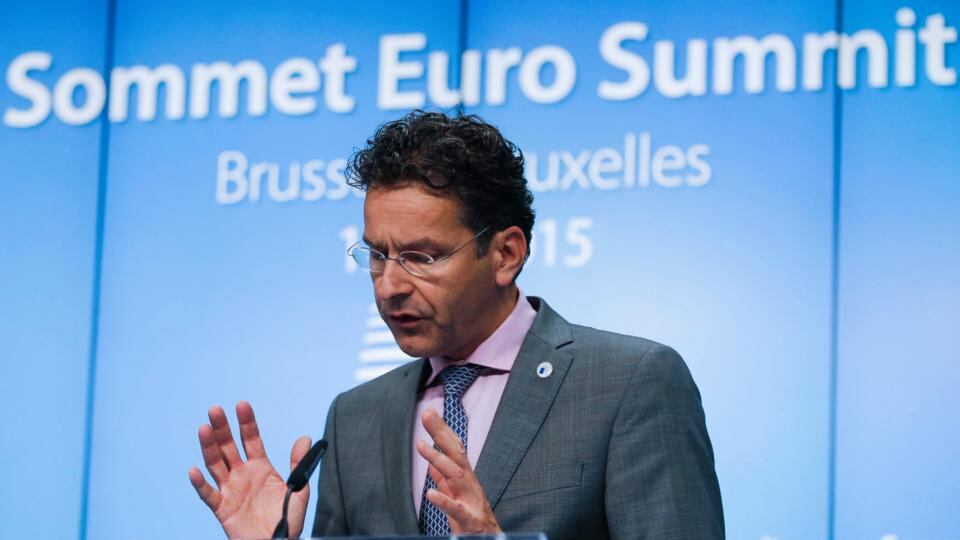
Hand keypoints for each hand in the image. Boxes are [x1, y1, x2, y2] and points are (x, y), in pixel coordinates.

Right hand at [188, 401, 310, 538]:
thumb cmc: (288, 520)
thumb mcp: (298, 489)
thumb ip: (298, 464)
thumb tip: (305, 438)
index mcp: (260, 467)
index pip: (251, 439)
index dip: (246, 422)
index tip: (241, 404)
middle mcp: (242, 475)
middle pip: (228, 447)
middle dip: (222, 429)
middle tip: (215, 409)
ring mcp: (230, 490)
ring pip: (215, 465)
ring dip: (208, 447)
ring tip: (204, 428)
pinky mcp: (222, 509)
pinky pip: (208, 495)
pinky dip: (200, 484)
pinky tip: (194, 471)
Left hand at [416, 408, 501, 533]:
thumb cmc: (472, 518)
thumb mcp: (456, 496)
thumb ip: (444, 481)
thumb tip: (431, 464)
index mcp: (465, 478)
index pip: (454, 449)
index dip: (441, 430)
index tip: (428, 412)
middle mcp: (469, 484)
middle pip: (456, 454)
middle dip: (441, 433)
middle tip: (427, 415)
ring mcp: (471, 500)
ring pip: (455, 476)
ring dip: (438, 459)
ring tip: (420, 445)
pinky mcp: (469, 520)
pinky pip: (456, 509)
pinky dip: (444, 501)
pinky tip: (431, 493)